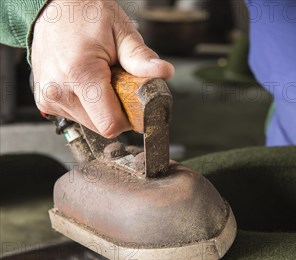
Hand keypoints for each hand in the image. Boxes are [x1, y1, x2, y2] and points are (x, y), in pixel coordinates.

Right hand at [31, 0, 173, 137]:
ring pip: (91, 123)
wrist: (54, 6)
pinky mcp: (45, 101)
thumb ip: (141, 58)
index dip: (130, 117)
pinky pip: (77, 116)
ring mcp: (48, 97)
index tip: (135, 101)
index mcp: (79, 74)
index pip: (111, 123)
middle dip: (118, 110)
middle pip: (103, 126)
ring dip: (103, 107)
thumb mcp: (122, 32)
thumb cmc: (86, 15)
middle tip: (117, 82)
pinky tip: (87, 83)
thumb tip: (163, 72)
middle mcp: (58, 90)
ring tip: (100, 78)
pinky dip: (89, 105)